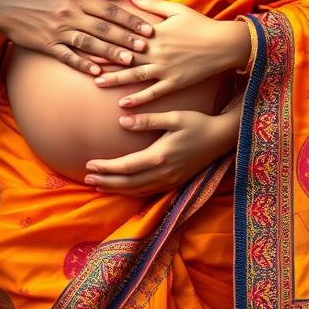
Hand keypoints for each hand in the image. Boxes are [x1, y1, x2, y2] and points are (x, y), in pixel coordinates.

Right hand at [0, 0, 152, 74]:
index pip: (108, 8)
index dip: (130, 18)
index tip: (147, 27)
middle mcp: (68, 13)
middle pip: (104, 28)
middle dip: (127, 38)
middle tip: (147, 47)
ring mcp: (57, 31)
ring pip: (90, 44)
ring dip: (111, 53)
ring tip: (129, 60)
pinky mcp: (46, 46)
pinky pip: (68, 57)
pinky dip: (83, 64)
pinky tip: (98, 72)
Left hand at [84, 107, 238, 196]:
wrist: (221, 139)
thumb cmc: (197, 123)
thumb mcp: (173, 117)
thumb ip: (147, 120)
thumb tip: (122, 120)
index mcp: (160, 156)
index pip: (126, 166)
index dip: (106, 167)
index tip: (89, 164)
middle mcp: (163, 172)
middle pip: (128, 183)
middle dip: (106, 181)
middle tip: (87, 178)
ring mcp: (170, 180)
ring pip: (137, 190)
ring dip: (116, 189)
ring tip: (98, 185)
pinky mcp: (175, 182)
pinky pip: (148, 192)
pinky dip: (131, 192)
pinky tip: (122, 188)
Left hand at [92, 0, 249, 105]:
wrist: (224, 44)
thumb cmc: (200, 24)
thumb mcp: (175, 9)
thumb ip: (151, 4)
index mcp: (154, 32)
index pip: (124, 33)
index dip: (104, 35)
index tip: (87, 35)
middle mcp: (157, 51)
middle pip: (125, 55)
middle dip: (103, 57)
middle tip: (82, 60)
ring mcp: (165, 69)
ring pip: (135, 75)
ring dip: (115, 79)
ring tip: (97, 82)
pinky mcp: (175, 83)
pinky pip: (153, 93)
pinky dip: (138, 99)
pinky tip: (123, 104)